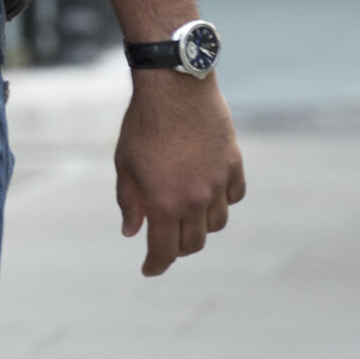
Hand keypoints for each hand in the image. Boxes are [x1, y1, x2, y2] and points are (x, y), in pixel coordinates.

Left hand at [115, 71, 246, 276]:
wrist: (174, 88)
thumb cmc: (143, 125)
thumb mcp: (125, 165)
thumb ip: (129, 202)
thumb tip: (132, 232)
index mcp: (163, 202)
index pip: (164, 249)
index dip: (156, 264)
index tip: (149, 269)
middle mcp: (195, 199)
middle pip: (193, 242)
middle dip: (177, 248)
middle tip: (164, 242)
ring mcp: (217, 183)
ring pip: (216, 223)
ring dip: (200, 226)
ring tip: (185, 216)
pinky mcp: (234, 165)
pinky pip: (234, 197)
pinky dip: (223, 202)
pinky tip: (210, 194)